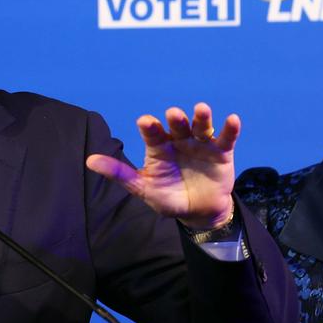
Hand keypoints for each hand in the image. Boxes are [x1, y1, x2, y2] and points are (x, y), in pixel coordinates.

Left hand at [86, 103, 237, 230]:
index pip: (153, 132)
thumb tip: (89, 160)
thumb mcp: (143, 188)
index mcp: (159, 147)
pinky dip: (230, 128)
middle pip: (177, 125)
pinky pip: (226, 137)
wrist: (198, 214)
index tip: (145, 121)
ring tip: (202, 108)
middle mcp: (179, 140)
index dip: (150, 126)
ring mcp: (200, 143)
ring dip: (202, 116)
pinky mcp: (221, 151)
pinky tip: (233, 119)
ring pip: (201, 125)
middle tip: (173, 114)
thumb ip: (120, 174)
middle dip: (176, 119)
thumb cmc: (168, 198)